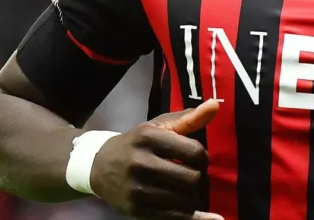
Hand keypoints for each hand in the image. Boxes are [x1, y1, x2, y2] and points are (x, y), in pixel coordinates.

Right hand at [89, 99, 222, 219]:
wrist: (99, 167)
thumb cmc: (136, 144)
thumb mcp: (158, 126)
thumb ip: (189, 118)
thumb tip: (214, 105)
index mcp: (147, 137)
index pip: (194, 151)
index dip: (203, 157)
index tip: (197, 159)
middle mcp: (140, 163)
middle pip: (192, 178)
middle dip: (199, 178)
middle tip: (192, 175)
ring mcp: (137, 189)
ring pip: (185, 200)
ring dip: (192, 196)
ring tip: (184, 189)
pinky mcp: (136, 210)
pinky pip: (175, 217)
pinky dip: (190, 215)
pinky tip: (204, 215)